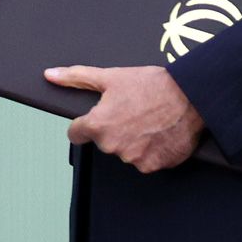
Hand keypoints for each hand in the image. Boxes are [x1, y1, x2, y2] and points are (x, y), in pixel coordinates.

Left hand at [44, 63, 203, 173]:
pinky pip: (146, 161)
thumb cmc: (151, 84)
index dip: (84, 124)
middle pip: (103, 142)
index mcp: (98, 125)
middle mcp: (113, 146)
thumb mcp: (110, 77)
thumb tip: (50, 75)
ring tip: (148, 121)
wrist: (191, 96)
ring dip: (133, 141)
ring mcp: (134, 158)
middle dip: (113, 129)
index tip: (96, 118)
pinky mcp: (154, 166)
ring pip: (125, 152)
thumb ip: (76, 78)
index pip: (76, 133)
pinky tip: (159, 133)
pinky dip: (151, 150)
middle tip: (131, 112)